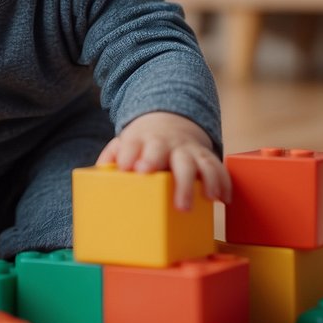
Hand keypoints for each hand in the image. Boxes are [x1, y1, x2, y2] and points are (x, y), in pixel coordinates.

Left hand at [96, 112, 230, 209]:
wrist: (169, 123)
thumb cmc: (143, 144)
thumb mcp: (125, 144)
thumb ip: (111, 156)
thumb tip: (98, 173)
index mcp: (142, 141)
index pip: (133, 145)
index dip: (130, 154)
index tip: (127, 168)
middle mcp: (166, 144)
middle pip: (165, 153)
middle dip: (166, 167)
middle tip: (161, 183)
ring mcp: (187, 150)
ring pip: (197, 162)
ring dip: (203, 179)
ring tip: (207, 198)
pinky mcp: (205, 157)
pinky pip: (217, 168)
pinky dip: (223, 182)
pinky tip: (224, 199)